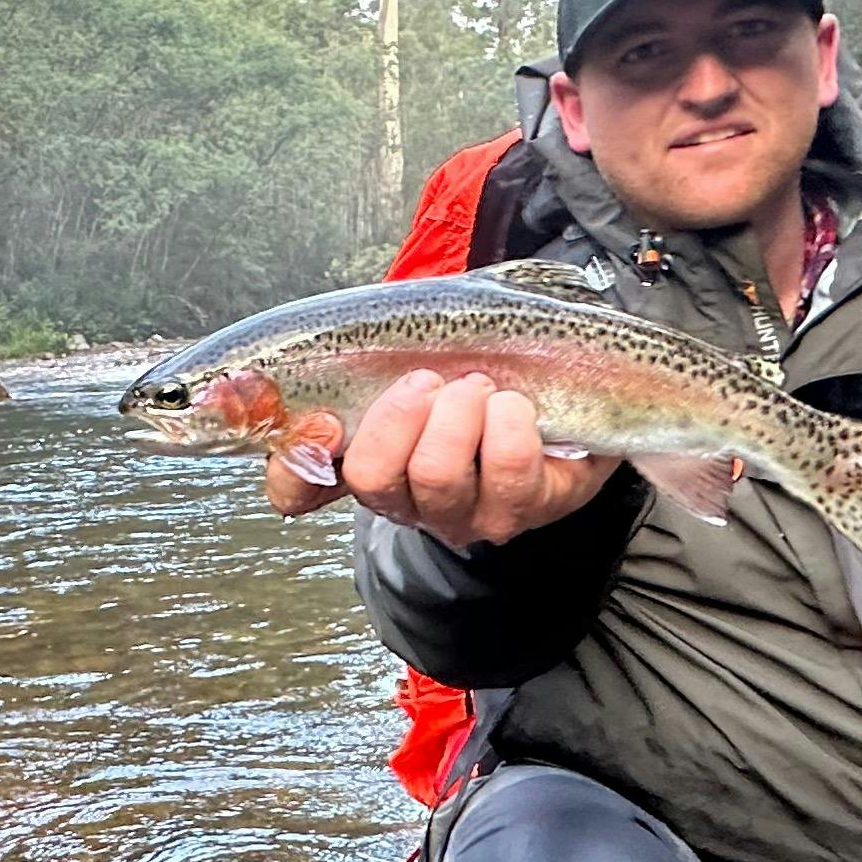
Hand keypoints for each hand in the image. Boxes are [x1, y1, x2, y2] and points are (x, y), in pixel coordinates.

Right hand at [261, 368, 620, 547]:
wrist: (567, 396)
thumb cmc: (479, 374)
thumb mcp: (418, 352)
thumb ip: (368, 348)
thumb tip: (295, 346)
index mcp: (367, 459)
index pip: (297, 489)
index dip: (295, 464)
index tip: (322, 419)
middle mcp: (408, 501)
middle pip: (372, 476)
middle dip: (400, 414)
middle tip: (430, 381)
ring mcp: (465, 515)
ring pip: (437, 475)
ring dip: (459, 412)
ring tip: (480, 388)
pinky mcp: (524, 509)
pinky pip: (506, 466)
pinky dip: (509, 420)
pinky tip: (514, 406)